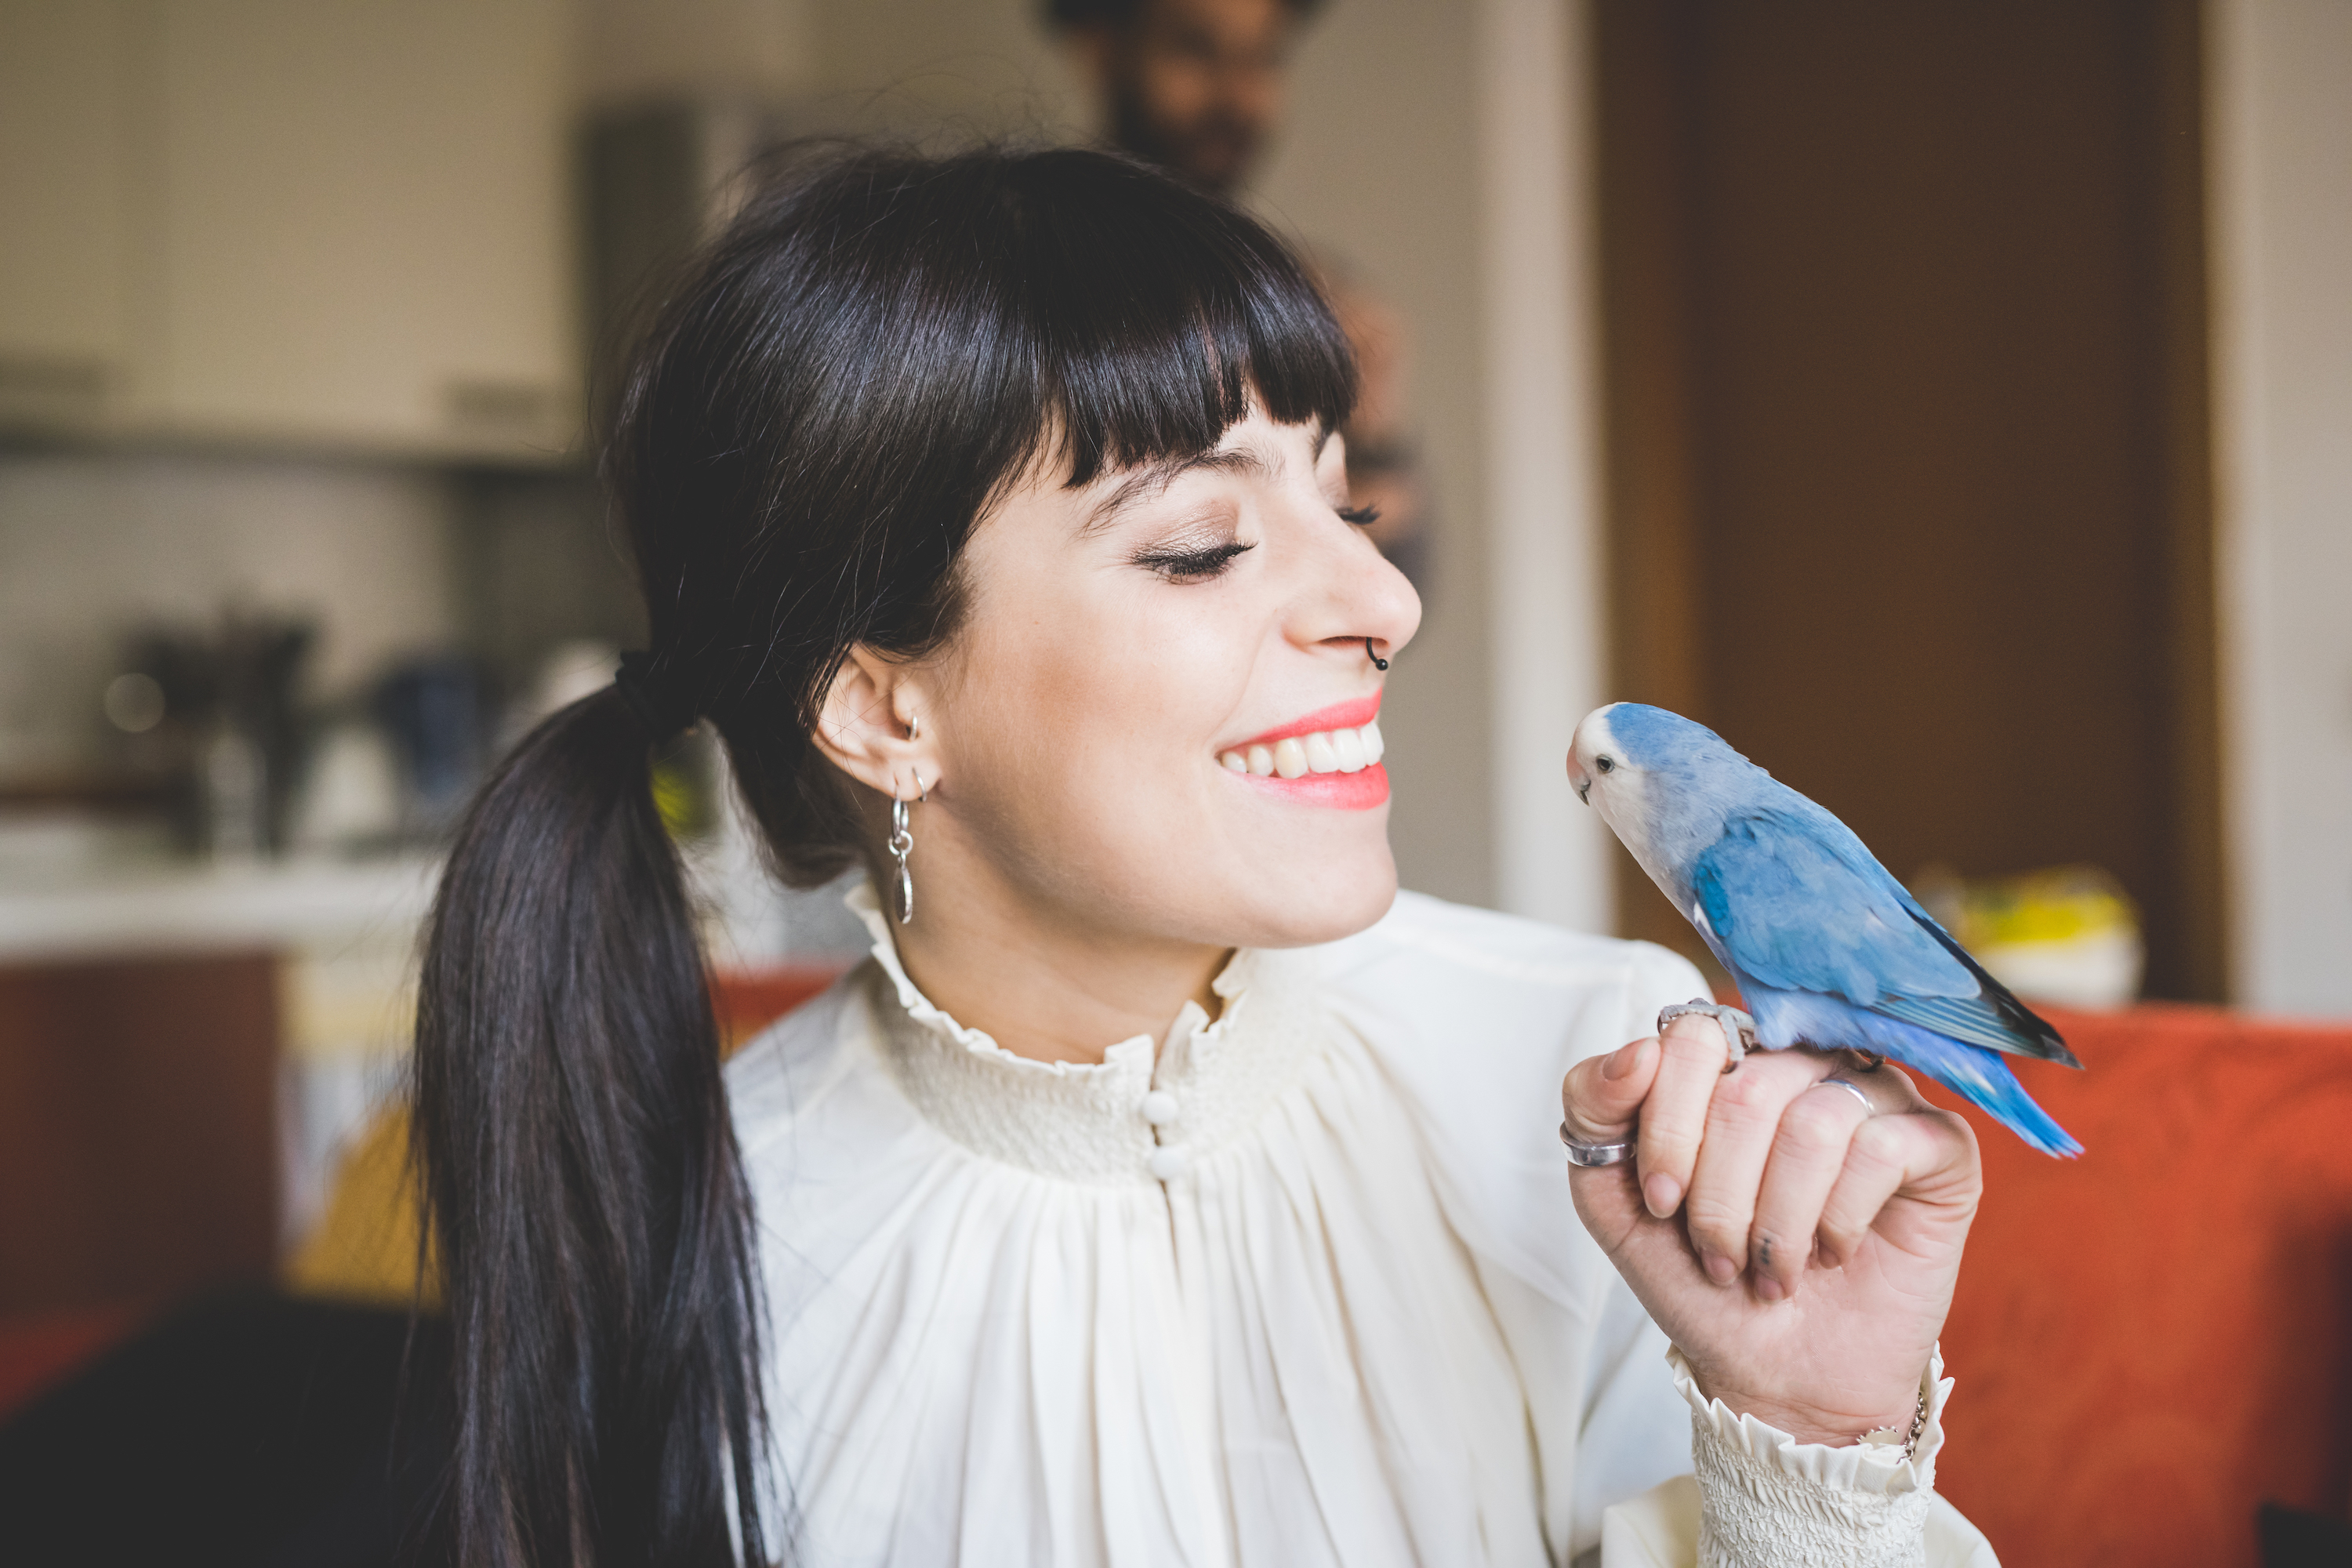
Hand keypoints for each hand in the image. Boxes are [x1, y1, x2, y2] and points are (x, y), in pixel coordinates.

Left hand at [1561, 1014, 1981, 1445]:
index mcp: (1729, 1061)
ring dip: (1778, 1221)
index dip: (1668, 1128)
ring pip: (1815, 1122)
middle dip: (1719, 1196)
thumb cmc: (1699, 1277)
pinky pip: (1883, 1149)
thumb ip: (1592, 1108)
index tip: (1661, 1202)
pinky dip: (1839, 1220)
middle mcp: (1806, 1063)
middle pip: (1749, 1088)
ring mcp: (1877, 1097)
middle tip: (1720, 1257)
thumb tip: (1637, 1051)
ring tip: (1772, 1268)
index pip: (1691, 1037)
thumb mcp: (1613, 1197)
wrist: (1776, 1374)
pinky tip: (1833, 1251)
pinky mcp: (1939, 1146)